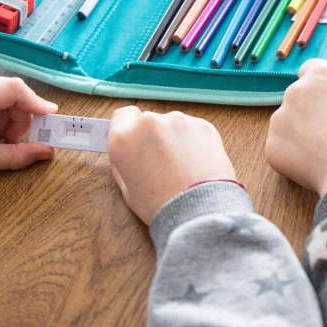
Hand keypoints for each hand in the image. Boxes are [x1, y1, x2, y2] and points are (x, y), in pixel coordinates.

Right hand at [107, 107, 236, 224]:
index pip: (122, 116)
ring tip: (183, 166)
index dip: (129, 127)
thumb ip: (123, 166)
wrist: (199, 211)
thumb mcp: (128, 190)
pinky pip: (194, 130)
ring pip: (174, 125)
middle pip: (149, 121)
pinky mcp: (203, 125)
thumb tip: (126, 156)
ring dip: (175, 138)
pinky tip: (198, 163)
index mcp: (124, 138)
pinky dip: (196, 142)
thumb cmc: (161, 205)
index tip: (136, 139)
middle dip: (154, 137)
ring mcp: (179, 121)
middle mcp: (149, 123)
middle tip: (162, 161)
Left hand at [266, 59, 326, 195]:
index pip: (313, 70)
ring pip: (289, 120)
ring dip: (302, 129)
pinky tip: (317, 161)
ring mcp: (280, 119)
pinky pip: (283, 145)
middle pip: (299, 95)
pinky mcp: (272, 146)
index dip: (325, 85)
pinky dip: (295, 152)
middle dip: (313, 107)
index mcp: (321, 74)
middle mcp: (295, 91)